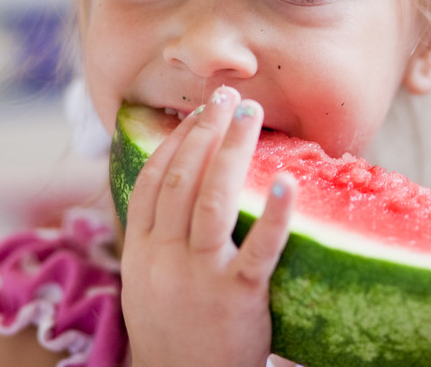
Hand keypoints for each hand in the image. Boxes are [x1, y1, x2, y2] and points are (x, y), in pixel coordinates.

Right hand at [121, 86, 294, 366]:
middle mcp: (165, 258)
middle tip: (228, 97)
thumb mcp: (148, 284)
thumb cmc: (173, 333)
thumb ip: (156, 239)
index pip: (152, 180)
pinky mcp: (236, 297)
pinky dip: (275, 214)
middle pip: (181, 179)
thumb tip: (174, 189)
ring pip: (211, 200)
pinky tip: (288, 183)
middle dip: (205, 131)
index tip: (196, 112)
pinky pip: (258, 249)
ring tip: (250, 115)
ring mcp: (199, 276)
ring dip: (231, 151)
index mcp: (142, 252)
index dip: (174, 141)